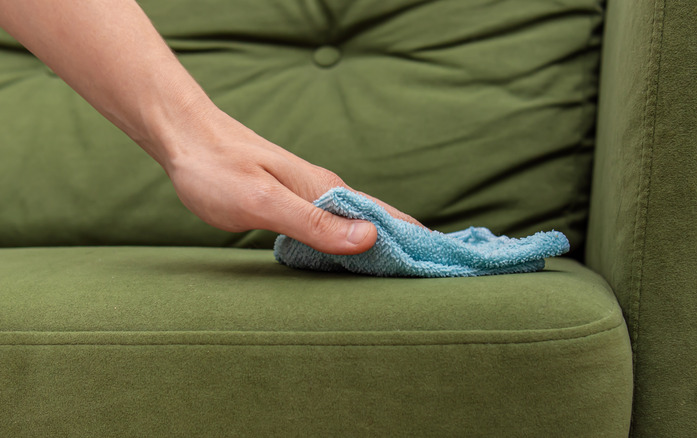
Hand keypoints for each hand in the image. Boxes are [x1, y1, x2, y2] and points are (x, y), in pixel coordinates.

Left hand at [161, 109, 422, 254]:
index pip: (387, 219)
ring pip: (358, 225)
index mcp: (327, 192)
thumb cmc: (217, 169)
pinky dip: (354, 243)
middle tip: (437, 276)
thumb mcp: (263, 201)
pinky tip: (355, 256)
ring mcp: (311, 195)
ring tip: (409, 269)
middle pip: (380, 223)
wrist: (185, 136)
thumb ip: (314, 222)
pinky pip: (335, 226)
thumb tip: (371, 238)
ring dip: (385, 246)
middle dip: (410, 247)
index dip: (417, 242)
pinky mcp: (294, 201)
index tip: (445, 266)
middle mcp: (326, 192)